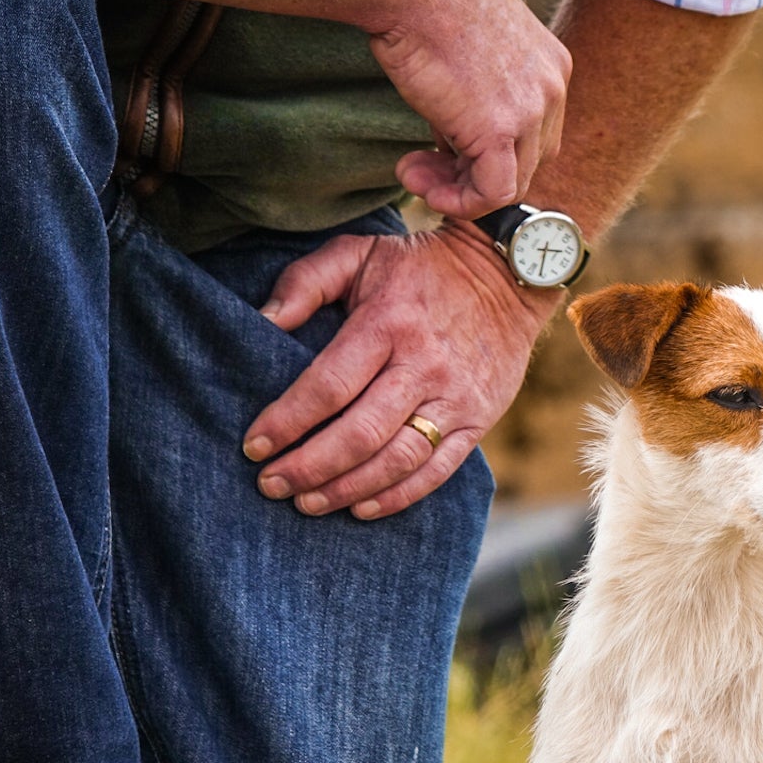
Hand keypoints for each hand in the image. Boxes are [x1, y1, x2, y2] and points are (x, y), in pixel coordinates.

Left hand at [241, 225, 557, 518]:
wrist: (508, 276)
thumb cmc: (420, 267)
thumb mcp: (360, 253)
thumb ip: (307, 281)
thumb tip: (263, 321)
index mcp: (388, 323)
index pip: (329, 386)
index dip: (287, 421)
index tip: (255, 445)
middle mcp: (424, 366)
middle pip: (360, 433)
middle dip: (308, 466)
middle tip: (270, 484)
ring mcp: (455, 398)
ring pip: (396, 460)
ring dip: (346, 489)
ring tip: (307, 503)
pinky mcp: (478, 420)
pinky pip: (436, 470)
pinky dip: (397, 497)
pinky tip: (360, 509)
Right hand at [372, 0, 570, 218]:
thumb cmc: (427, 1)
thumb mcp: (472, 46)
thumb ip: (479, 92)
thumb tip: (455, 138)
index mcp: (552, 65)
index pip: (536, 132)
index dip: (492, 150)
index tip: (441, 147)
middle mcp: (552, 89)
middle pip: (529, 160)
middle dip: (475, 174)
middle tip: (423, 168)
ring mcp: (531, 111)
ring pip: (511, 182)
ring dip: (459, 191)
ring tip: (414, 178)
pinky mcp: (499, 131)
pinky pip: (494, 193)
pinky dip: (461, 203)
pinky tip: (425, 190)